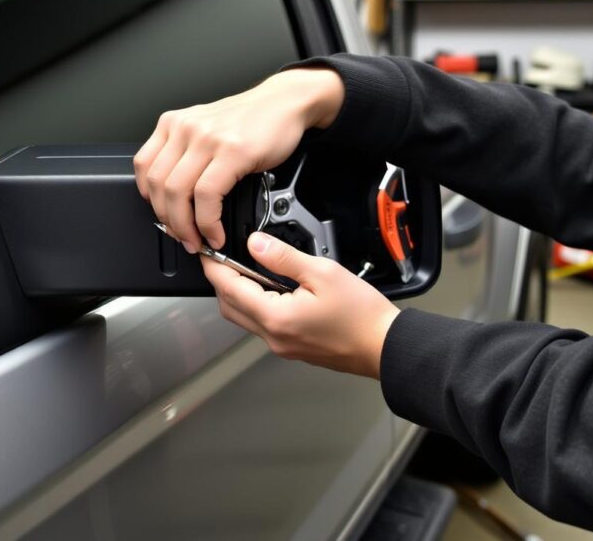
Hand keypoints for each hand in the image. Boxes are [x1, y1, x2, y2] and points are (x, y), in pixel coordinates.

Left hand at [134, 68, 343, 252]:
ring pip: (177, 193)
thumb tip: (174, 199)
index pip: (144, 168)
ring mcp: (207, 138)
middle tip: (183, 237)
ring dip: (185, 227)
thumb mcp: (206, 130)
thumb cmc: (250, 120)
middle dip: (168, 221)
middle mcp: (185, 128)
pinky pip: (207, 196)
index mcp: (173, 123)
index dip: (150, 201)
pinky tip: (216, 231)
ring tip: (198, 240)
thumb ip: (186, 155)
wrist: (285, 102)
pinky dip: (208, 222)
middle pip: (158, 185)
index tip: (165, 217)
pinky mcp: (231, 151)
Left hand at [202, 231, 399, 378]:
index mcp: (276, 318)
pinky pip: (262, 325)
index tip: (207, 253)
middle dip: (221, 282)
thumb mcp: (322, 273)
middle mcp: (273, 336)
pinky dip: (256, 305)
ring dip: (239, 294)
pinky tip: (271, 289)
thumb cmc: (361, 315)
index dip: (215, 268)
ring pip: (244, 318)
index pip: (229, 289)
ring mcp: (281, 346)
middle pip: (230, 307)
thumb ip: (283, 257)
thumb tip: (255, 244)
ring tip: (249, 270)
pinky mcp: (291, 348)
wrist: (384, 346)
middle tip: (224, 259)